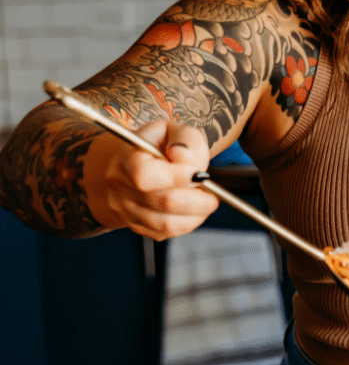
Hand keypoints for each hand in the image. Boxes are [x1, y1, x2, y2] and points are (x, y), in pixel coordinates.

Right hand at [83, 120, 218, 239]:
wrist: (142, 163)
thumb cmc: (162, 145)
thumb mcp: (175, 130)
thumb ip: (184, 140)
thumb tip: (184, 158)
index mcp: (126, 158)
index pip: (145, 174)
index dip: (177, 178)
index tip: (201, 175)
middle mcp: (120, 186)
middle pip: (162, 202)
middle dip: (196, 200)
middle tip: (213, 194)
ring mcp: (125, 210)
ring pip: (166, 223)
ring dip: (195, 215)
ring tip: (206, 201)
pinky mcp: (136, 226)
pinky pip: (166, 233)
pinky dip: (187, 224)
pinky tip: (193, 210)